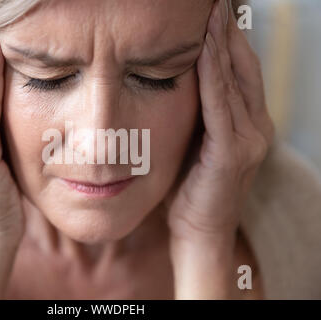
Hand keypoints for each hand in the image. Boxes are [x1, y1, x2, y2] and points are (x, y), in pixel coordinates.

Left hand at [164, 0, 274, 298]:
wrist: (199, 230)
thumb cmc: (191, 188)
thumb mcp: (196, 144)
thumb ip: (198, 115)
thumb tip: (179, 83)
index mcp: (247, 123)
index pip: (240, 71)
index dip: (228, 40)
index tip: (212, 13)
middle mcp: (255, 126)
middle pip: (243, 68)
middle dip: (227, 33)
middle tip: (214, 3)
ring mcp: (248, 139)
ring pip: (234, 81)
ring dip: (221, 45)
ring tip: (211, 14)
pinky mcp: (232, 153)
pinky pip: (221, 106)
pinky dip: (213, 75)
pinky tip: (203, 50)